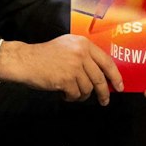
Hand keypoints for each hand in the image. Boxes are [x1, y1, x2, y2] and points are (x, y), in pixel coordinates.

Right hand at [0, 35, 123, 103]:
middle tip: (104, 101)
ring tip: (72, 92)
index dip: (115, 76)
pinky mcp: (66, 79)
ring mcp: (74, 66)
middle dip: (103, 93)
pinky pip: (76, 94)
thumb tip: (103, 74)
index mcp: (83, 44)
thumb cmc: (45, 56)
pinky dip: (71, 97)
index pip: (107, 61)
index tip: (119, 86)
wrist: (25, 60)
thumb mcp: (68, 46)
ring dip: (81, 94)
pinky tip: (64, 94)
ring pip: (88, 88)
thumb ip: (85, 55)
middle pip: (100, 78)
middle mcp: (81, 53)